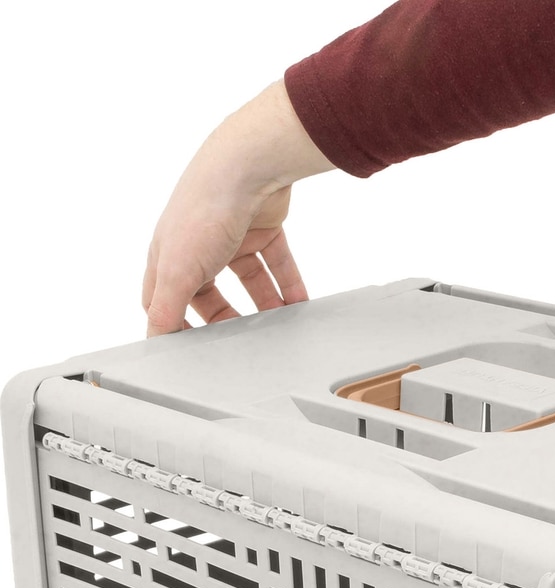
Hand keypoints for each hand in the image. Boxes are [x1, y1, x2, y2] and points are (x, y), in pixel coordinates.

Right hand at [143, 81, 333, 336]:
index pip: (165, 299)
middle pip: (210, 294)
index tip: (191, 352)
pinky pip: (278, 265)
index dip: (175, 325)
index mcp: (169, 255)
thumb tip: (154, 339)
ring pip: (249, 281)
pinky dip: (289, 284)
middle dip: (225, 320)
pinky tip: (299, 306)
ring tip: (277, 329)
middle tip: (241, 345)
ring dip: (264, 306)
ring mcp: (232, 237)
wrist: (247, 167)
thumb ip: (167, 309)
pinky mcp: (264, 229)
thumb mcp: (178, 271)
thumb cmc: (202, 210)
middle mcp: (198, 245)